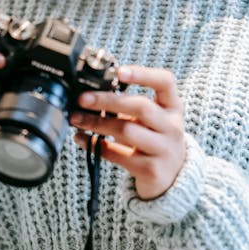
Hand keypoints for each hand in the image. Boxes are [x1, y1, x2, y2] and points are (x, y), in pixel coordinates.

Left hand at [69, 66, 185, 199]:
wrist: (171, 177)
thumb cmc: (153, 139)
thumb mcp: (150, 119)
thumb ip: (128, 105)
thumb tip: (89, 94)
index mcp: (172, 107)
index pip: (165, 82)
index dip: (143, 74)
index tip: (118, 72)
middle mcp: (172, 127)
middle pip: (140, 106)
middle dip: (107, 100)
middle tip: (82, 99)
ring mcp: (164, 150)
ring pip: (127, 131)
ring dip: (96, 123)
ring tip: (76, 119)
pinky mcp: (151, 170)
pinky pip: (118, 156)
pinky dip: (96, 146)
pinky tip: (82, 139)